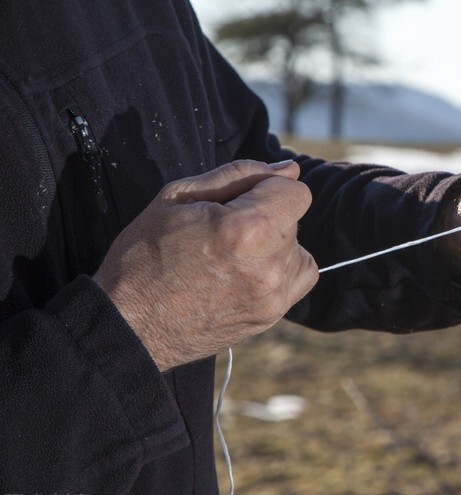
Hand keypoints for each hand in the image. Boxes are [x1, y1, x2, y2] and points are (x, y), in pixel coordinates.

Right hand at [94, 159, 318, 371]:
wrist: (127, 325)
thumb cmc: (144, 256)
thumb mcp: (179, 197)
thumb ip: (240, 175)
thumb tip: (289, 169)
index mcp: (248, 229)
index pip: (296, 192)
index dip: (267, 188)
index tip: (238, 200)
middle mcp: (269, 265)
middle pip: (294, 219)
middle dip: (265, 215)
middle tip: (222, 231)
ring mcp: (273, 295)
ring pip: (298, 249)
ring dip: (274, 245)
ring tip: (231, 255)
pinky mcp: (271, 316)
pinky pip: (298, 279)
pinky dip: (280, 270)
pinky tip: (245, 272)